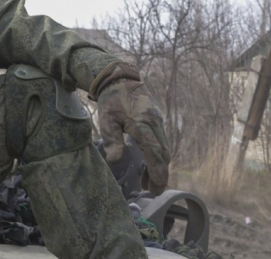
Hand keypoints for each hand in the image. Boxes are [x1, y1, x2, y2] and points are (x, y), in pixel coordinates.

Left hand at [97, 78, 170, 194]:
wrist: (120, 79)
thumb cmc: (111, 100)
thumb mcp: (106, 120)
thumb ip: (112, 141)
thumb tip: (115, 161)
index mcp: (142, 124)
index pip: (154, 152)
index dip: (157, 171)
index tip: (156, 187)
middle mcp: (154, 124)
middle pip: (163, 154)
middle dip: (160, 174)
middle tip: (153, 191)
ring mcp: (157, 122)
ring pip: (163, 149)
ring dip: (158, 167)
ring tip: (147, 183)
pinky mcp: (156, 122)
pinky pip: (160, 142)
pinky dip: (157, 156)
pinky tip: (147, 165)